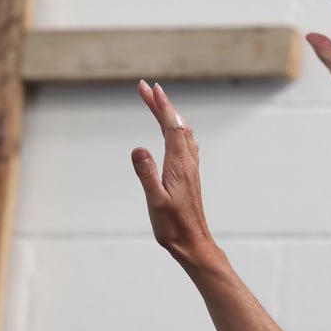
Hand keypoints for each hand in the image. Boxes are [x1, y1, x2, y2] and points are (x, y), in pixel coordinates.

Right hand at [131, 80, 216, 264]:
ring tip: (156, 102)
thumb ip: (146, 174)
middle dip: (161, 104)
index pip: (170, 126)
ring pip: (181, 132)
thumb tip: (137, 148)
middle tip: (146, 87)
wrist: (193, 243)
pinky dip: (175, 128)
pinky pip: (183, 142)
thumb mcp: (155, 201)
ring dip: (169, 114)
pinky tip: (173, 131)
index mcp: (179, 164)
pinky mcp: (188, 175)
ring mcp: (189, 168)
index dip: (160, 105)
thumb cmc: (173, 226)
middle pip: (176, 124)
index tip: (148, 88)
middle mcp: (187, 161)